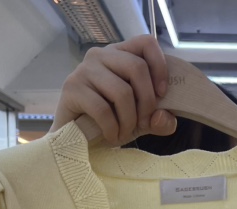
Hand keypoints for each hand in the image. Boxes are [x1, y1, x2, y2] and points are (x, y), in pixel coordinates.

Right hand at [50, 35, 177, 143]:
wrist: (74, 137)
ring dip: (129, 120)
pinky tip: (112, 137)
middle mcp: (101, 55)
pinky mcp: (72, 88)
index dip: (160, 67)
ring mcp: (84, 70)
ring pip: (121, 91)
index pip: (146, 43)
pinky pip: (103, 109)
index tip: (162, 95)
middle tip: (143, 123)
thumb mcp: (139, 121)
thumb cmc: (108, 123)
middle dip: (147, 102)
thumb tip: (164, 118)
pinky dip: (113, 129)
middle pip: (137, 67)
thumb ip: (158, 120)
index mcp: (119, 55)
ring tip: (125, 134)